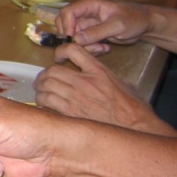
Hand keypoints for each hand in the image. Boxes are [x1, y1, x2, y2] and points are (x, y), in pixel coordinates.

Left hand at [34, 44, 174, 134]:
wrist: (136, 126)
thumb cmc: (133, 107)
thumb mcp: (123, 82)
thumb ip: (107, 75)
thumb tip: (99, 74)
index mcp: (98, 71)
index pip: (73, 50)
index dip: (61, 51)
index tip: (58, 58)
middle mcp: (84, 82)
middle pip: (52, 70)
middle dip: (44, 74)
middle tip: (43, 79)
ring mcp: (76, 97)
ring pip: (46, 85)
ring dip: (40, 87)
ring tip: (40, 90)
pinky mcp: (71, 112)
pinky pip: (47, 102)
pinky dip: (42, 101)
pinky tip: (44, 103)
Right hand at [56, 0, 152, 52]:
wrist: (145, 25)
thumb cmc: (134, 19)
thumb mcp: (117, 26)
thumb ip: (97, 32)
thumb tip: (76, 39)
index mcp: (89, 5)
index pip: (67, 12)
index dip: (66, 25)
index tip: (71, 39)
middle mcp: (85, 14)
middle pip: (65, 24)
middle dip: (72, 37)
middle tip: (82, 47)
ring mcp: (87, 24)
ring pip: (74, 36)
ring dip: (84, 45)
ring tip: (101, 49)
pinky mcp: (91, 34)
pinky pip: (83, 42)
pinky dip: (90, 48)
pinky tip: (103, 49)